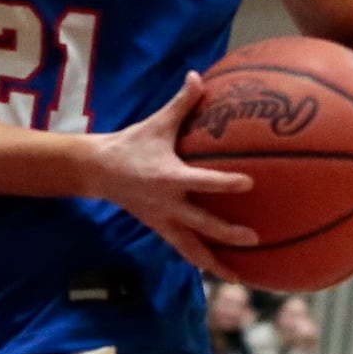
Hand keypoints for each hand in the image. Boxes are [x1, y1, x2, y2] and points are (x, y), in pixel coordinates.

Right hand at [89, 72, 256, 275]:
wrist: (98, 171)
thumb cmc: (131, 144)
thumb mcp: (156, 123)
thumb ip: (182, 103)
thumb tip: (199, 76)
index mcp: (169, 177)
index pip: (202, 182)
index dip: (224, 183)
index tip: (249, 184)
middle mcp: (168, 205)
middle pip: (202, 224)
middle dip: (227, 233)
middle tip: (254, 238)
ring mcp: (163, 221)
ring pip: (192, 248)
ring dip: (215, 263)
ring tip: (239, 277)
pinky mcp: (160, 229)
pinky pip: (184, 249)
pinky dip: (202, 261)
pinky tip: (221, 271)